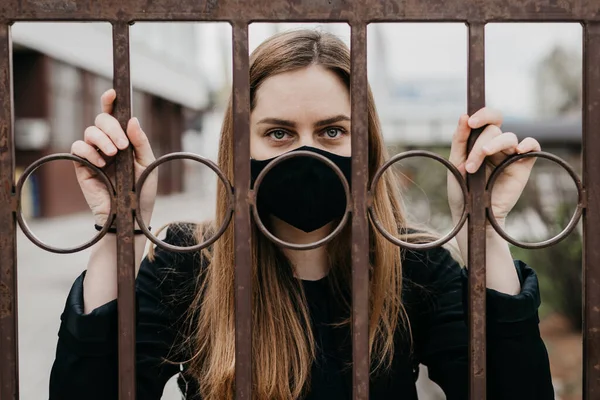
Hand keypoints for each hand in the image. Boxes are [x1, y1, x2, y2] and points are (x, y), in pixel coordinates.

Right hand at [70, 89, 157, 226]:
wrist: (130, 214)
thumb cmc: (141, 189)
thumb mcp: (147, 163)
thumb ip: (140, 141)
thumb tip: (132, 119)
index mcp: (123, 139)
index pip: (114, 115)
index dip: (110, 101)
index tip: (113, 92)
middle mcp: (107, 143)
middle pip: (100, 120)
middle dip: (111, 128)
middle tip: (122, 146)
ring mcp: (94, 154)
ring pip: (89, 132)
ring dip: (102, 139)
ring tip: (113, 155)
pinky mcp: (82, 166)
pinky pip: (78, 149)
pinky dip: (89, 152)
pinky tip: (101, 163)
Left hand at [447, 108, 540, 224]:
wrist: (473, 215)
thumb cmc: (462, 191)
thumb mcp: (455, 163)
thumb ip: (460, 140)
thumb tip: (464, 116)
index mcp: (480, 141)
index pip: (487, 119)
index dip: (482, 115)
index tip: (471, 122)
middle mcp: (497, 145)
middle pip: (493, 130)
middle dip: (478, 146)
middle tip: (469, 168)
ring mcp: (510, 154)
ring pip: (508, 137)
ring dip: (493, 147)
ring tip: (476, 168)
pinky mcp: (522, 165)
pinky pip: (533, 146)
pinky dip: (528, 144)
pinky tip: (518, 151)